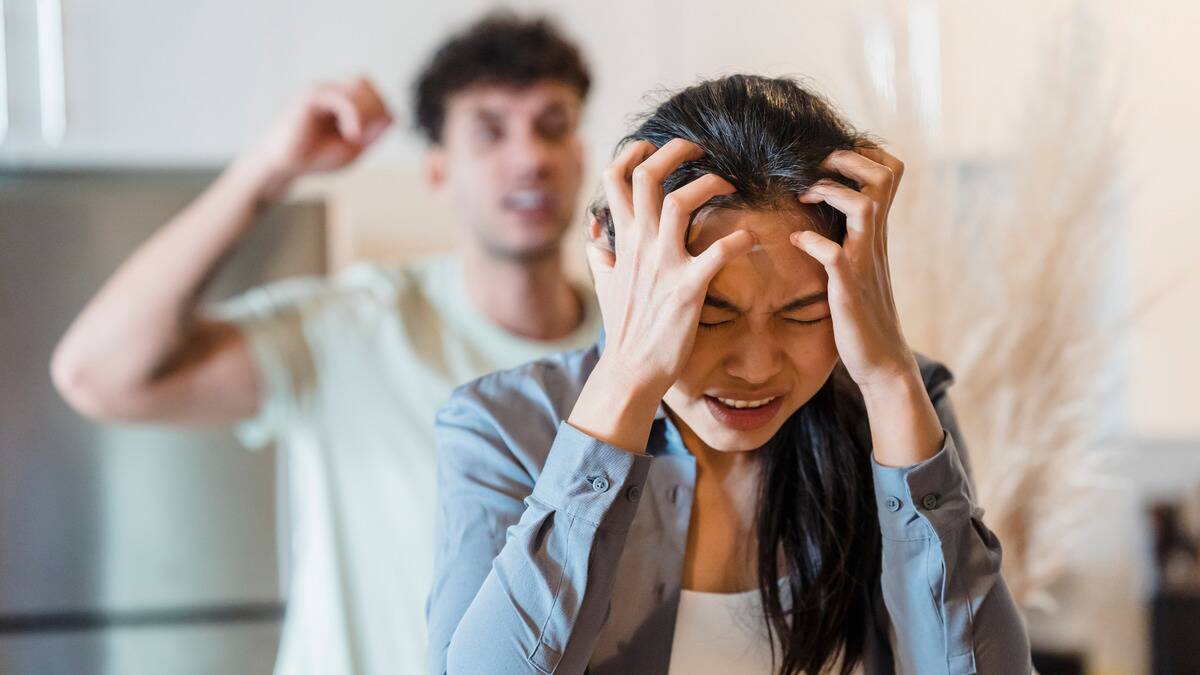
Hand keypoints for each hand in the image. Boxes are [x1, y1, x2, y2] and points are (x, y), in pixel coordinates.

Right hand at [248, 77, 392, 188]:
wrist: (285, 165)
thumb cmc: (316, 157)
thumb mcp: (355, 148)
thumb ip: (374, 133)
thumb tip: (391, 116)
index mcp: (345, 101)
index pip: (375, 94)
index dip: (381, 115)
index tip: (367, 140)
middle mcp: (334, 91)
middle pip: (368, 84)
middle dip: (375, 111)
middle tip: (363, 137)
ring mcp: (323, 91)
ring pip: (360, 84)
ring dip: (366, 112)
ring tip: (355, 136)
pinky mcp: (312, 97)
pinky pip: (342, 96)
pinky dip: (354, 115)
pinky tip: (350, 134)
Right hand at [587, 138, 756, 397]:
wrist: (630, 370)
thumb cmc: (623, 329)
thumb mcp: (604, 285)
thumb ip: (601, 254)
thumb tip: (595, 233)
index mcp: (622, 241)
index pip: (615, 180)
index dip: (632, 153)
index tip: (651, 146)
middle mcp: (640, 246)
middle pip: (647, 177)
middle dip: (673, 152)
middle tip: (698, 149)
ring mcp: (663, 265)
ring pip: (679, 202)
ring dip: (708, 184)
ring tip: (728, 185)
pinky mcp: (689, 288)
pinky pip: (718, 252)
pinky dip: (740, 239)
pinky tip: (752, 238)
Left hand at [793, 147, 943, 464]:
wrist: (881, 361)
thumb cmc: (862, 313)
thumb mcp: (856, 264)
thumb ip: (846, 236)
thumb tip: (816, 212)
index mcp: (875, 232)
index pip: (889, 173)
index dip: (863, 153)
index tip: (828, 159)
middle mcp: (875, 241)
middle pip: (884, 177)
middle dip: (848, 159)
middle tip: (816, 167)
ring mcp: (865, 262)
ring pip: (865, 207)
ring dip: (832, 192)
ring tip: (804, 195)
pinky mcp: (850, 289)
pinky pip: (834, 256)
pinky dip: (812, 242)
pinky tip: (795, 240)